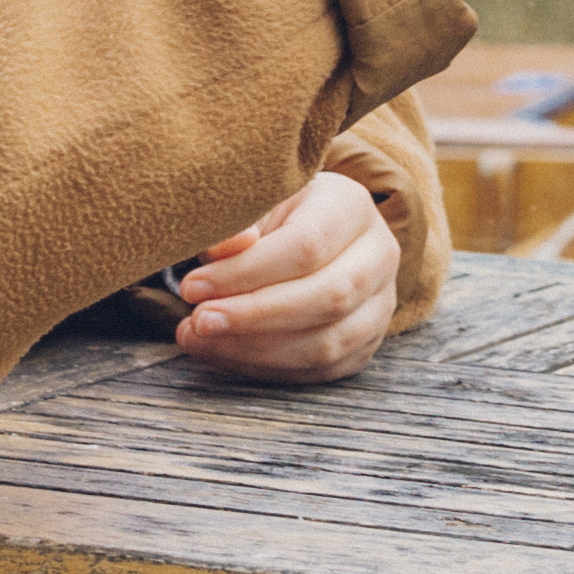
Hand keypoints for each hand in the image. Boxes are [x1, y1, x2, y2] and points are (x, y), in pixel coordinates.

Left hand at [171, 171, 402, 384]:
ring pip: (328, 343)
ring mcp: (380, 304)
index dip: (246, 273)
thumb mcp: (251, 203)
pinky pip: (321, 370)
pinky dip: (268, 368)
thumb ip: (234, 222)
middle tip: (199, 321)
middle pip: (328, 297)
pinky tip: (226, 353)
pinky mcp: (366, 344)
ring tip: (202, 340)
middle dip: (254, 316)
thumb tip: (225, 249)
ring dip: (256, 349)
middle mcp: (380, 254)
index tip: (193, 287)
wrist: (308, 232)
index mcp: (352, 206)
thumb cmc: (272, 215)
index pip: (307, 246)